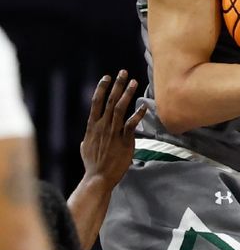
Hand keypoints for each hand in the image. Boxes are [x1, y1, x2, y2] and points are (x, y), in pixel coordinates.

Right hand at [80, 70, 146, 188]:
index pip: (96, 102)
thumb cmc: (92, 164)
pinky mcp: (124, 141)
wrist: (99, 177)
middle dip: (117, 85)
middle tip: (123, 72)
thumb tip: (85, 138)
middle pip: (109, 101)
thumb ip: (87, 139)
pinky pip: (132, 124)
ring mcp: (113, 133)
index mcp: (92, 126)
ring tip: (134, 82)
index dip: (101, 88)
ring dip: (127, 94)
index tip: (107, 77)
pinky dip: (138, 114)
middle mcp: (102, 126)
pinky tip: (144, 106)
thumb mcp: (85, 148)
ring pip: (120, 108)